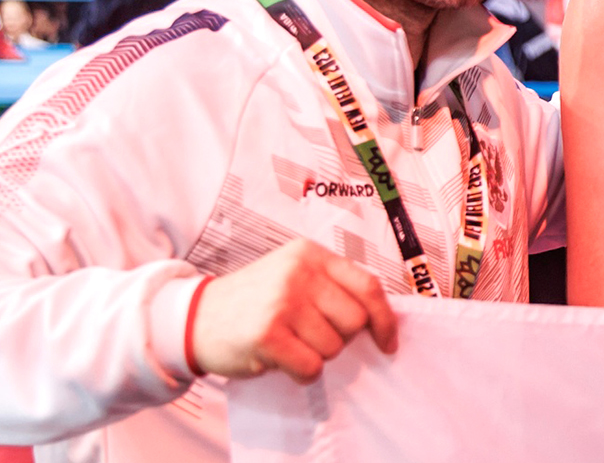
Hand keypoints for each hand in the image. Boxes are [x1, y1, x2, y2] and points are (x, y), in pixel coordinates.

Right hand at [190, 238, 398, 383]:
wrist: (193, 317)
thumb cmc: (252, 301)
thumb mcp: (292, 275)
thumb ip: (331, 287)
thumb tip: (379, 320)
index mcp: (310, 255)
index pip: (368, 286)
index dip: (384, 319)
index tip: (387, 342)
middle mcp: (298, 273)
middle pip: (355, 321)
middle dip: (339, 338)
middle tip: (309, 336)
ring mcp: (282, 302)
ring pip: (333, 347)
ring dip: (315, 355)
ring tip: (288, 342)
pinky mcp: (266, 334)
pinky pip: (310, 367)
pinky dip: (301, 372)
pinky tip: (279, 358)